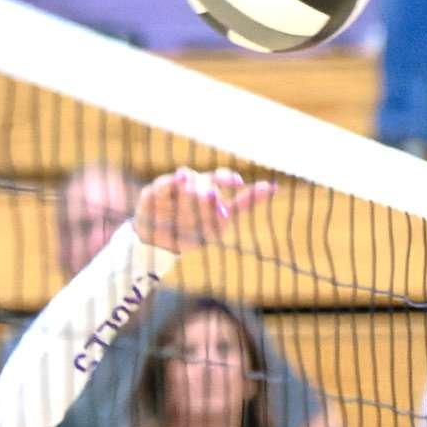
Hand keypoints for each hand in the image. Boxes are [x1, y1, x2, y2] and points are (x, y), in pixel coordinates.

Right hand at [133, 167, 274, 253]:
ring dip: (190, 185)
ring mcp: (172, 189)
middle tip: (210, 194)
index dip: (227, 178)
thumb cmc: (193, 235)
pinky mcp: (153, 194)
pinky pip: (161, 187)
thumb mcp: (221, 224)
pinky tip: (178, 180)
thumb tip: (273, 186)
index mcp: (208, 193)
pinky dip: (169, 184)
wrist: (161, 248)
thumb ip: (243, 205)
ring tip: (191, 186)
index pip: (220, 178)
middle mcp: (191, 187)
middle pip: (202, 180)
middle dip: (207, 188)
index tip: (238, 182)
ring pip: (184, 181)